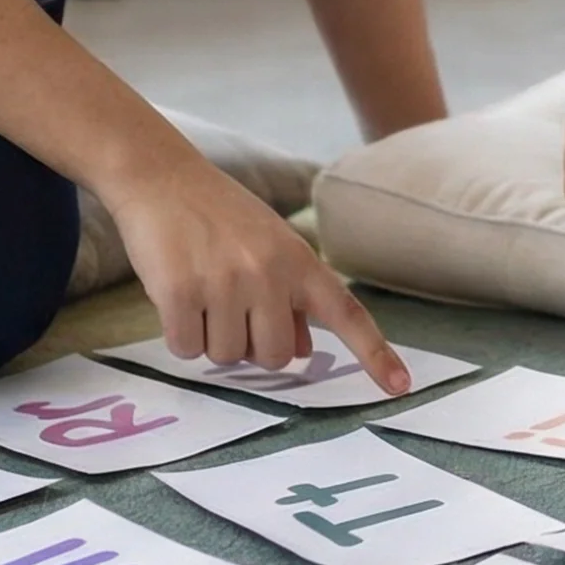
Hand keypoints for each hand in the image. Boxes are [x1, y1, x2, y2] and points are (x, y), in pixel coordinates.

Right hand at [108, 150, 407, 390]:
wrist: (163, 178)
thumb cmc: (222, 217)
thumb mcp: (272, 247)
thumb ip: (292, 298)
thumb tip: (303, 350)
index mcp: (301, 260)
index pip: (347, 313)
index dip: (375, 354)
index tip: (401, 387)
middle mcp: (269, 273)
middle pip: (274, 358)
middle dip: (253, 346)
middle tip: (233, 307)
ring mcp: (225, 284)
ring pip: (227, 358)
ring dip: (213, 337)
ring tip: (204, 290)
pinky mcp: (181, 293)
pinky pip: (187, 349)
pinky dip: (181, 334)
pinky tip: (178, 294)